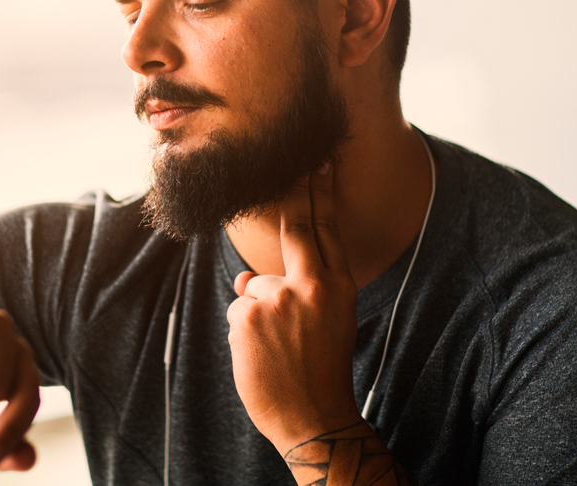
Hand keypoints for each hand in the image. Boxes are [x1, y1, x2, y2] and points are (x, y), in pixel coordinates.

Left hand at [226, 161, 362, 454]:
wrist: (314, 418)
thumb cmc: (318, 371)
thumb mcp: (325, 323)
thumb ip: (293, 291)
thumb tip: (247, 278)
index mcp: (338, 286)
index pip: (325, 229)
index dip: (320, 193)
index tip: (317, 162)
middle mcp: (312, 285)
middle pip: (296, 226)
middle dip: (295, 190)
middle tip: (297, 158)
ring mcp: (278, 298)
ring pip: (254, 286)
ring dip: (258, 314)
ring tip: (278, 350)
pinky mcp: (248, 314)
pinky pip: (238, 308)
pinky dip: (242, 331)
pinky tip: (261, 356)